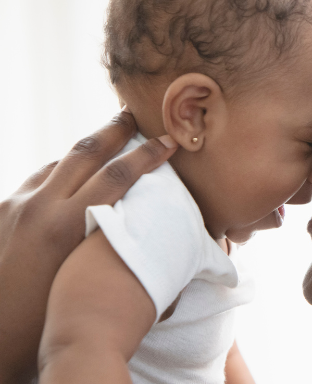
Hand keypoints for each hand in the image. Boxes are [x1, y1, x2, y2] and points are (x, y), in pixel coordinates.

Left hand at [0, 109, 177, 382]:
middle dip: (113, 131)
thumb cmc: (39, 325)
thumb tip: (154, 248)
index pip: (116, 176)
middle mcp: (38, 208)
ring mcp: (13, 207)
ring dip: (83, 152)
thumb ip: (114, 256)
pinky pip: (34, 182)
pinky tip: (66, 180)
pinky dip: (57, 174)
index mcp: (66, 227)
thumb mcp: (84, 285)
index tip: (168, 141)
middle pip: (83, 153)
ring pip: (55, 164)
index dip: (147, 155)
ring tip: (103, 145)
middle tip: (131, 115)